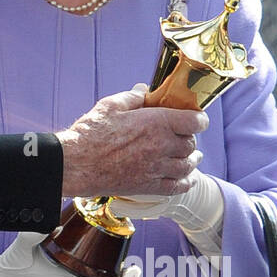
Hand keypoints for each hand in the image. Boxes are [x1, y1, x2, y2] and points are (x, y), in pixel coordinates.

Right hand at [58, 83, 206, 197]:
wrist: (77, 163)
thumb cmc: (91, 132)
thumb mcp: (111, 105)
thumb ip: (133, 97)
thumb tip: (145, 90)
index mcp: (156, 122)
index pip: (195, 121)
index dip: (199, 119)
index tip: (196, 119)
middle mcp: (162, 146)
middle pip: (191, 144)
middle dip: (190, 139)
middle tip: (183, 136)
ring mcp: (157, 168)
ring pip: (187, 165)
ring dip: (192, 160)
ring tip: (193, 157)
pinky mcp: (148, 186)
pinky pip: (177, 186)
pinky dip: (186, 182)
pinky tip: (186, 179)